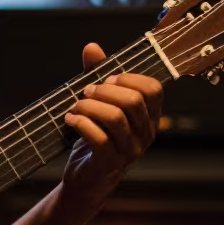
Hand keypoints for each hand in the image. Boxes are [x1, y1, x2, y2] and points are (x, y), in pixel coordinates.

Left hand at [61, 42, 162, 208]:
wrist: (86, 178)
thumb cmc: (96, 136)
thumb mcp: (99, 104)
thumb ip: (97, 75)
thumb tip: (92, 47)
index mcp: (149, 117)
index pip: (154, 89)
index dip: (130, 78)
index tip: (108, 78)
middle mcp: (146, 134)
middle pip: (133, 101)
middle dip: (104, 90)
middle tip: (85, 92)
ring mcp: (130, 151)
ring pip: (115, 118)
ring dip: (89, 106)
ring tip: (75, 106)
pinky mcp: (110, 164)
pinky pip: (99, 139)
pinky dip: (80, 124)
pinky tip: (69, 120)